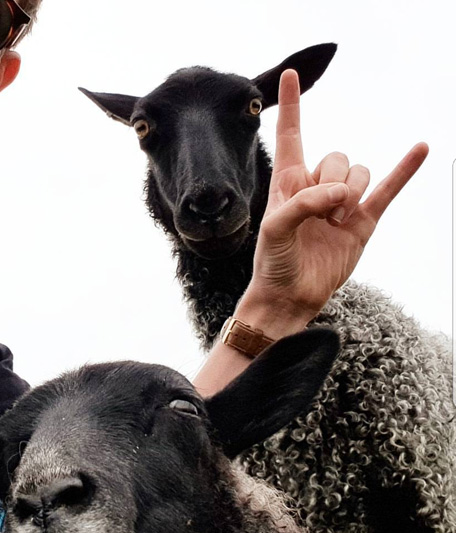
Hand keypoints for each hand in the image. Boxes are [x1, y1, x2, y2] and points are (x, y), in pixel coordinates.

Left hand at [241, 69, 427, 324]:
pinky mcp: (362, 222)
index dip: (290, 106)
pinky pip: (388, 190)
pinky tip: (421, 148)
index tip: (290, 75)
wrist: (289, 295)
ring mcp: (341, 203)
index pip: (291, 135)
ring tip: (334, 221)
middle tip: (320, 213)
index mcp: (287, 182)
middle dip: (332, 181)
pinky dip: (404, 170)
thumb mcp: (275, 228)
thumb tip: (342, 193)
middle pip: (336, 156)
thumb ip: (304, 203)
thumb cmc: (272, 261)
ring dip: (350, 194)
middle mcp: (315, 187)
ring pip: (360, 172)